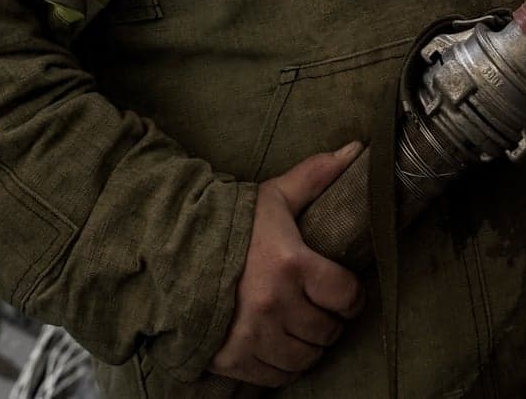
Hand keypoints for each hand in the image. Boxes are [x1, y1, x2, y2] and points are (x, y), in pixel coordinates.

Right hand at [209, 141, 364, 384]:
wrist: (168, 252)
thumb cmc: (228, 224)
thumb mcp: (273, 197)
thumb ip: (316, 176)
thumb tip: (357, 149)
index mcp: (291, 264)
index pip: (346, 295)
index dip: (352, 296)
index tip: (345, 293)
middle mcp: (275, 305)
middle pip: (327, 331)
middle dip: (330, 321)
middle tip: (322, 309)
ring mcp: (253, 336)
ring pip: (305, 358)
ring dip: (309, 346)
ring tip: (303, 328)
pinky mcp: (233, 359)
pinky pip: (276, 376)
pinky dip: (284, 366)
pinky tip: (281, 346)